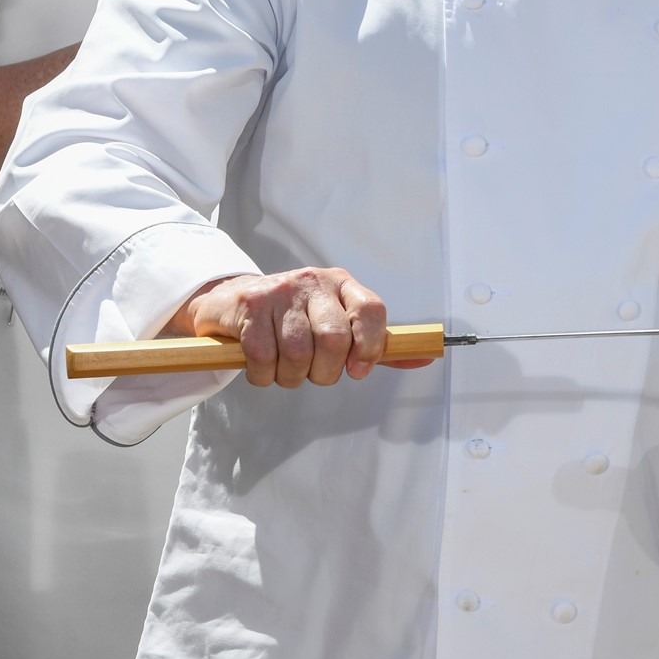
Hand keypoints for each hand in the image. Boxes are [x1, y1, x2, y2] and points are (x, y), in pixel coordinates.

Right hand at [163, 267, 417, 387]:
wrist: (232, 300)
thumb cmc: (293, 319)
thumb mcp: (338, 322)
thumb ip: (376, 344)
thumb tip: (425, 357)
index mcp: (342, 284)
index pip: (371, 311)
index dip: (370, 347)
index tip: (358, 371)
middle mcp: (313, 282)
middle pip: (334, 339)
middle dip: (325, 372)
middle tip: (313, 374)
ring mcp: (280, 292)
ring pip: (298, 352)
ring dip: (292, 377)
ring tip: (286, 371)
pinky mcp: (249, 306)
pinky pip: (264, 357)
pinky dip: (265, 376)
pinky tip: (263, 368)